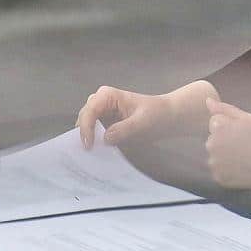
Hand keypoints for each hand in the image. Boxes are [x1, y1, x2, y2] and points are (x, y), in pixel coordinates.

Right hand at [76, 81, 217, 148]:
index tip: (89, 145)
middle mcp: (102, 102)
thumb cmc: (156, 114)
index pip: (90, 110)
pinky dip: (93, 141)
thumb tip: (105, 139)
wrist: (168, 117)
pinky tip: (95, 153)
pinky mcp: (106, 123)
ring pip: (86, 124)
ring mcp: (103, 113)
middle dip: (82, 133)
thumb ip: (124, 129)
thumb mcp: (142, 122)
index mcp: (108, 96)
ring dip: (86, 137)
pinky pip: (94, 132)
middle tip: (85, 152)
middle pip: (84, 116)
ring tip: (88, 154)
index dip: (86, 127)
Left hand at [204, 98, 250, 191]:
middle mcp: (212, 146)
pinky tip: (242, 168)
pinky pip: (219, 170)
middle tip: (245, 146)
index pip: (214, 123)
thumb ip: (225, 109)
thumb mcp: (248, 118)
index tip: (243, 133)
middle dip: (224, 140)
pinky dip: (227, 170)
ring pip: (215, 155)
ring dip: (224, 155)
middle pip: (213, 139)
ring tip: (244, 157)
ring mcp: (215, 164)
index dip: (229, 126)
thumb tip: (207, 101)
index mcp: (218, 128)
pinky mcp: (219, 178)